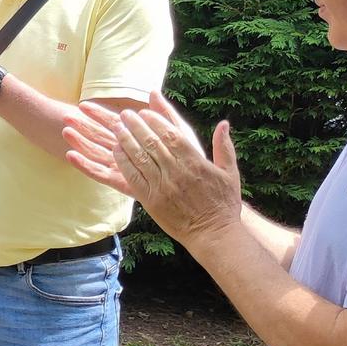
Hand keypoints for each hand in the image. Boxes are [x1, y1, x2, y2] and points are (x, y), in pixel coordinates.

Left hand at [66, 92, 241, 243]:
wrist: (213, 234)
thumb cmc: (224, 203)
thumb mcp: (230, 173)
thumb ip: (224, 147)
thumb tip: (224, 123)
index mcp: (195, 163)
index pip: (171, 135)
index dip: (156, 121)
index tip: (145, 112)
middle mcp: (176, 172)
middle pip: (152, 143)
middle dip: (137, 126)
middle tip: (125, 114)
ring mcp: (162, 187)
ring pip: (140, 158)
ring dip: (126, 140)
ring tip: (117, 127)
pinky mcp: (151, 201)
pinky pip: (133, 177)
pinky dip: (124, 162)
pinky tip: (116, 151)